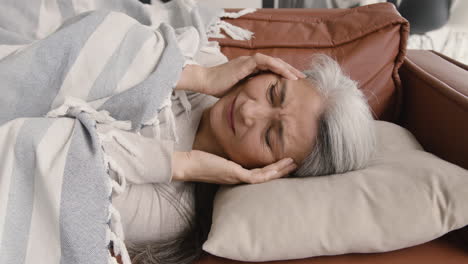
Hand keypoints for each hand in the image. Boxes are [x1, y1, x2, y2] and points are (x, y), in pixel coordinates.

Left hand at [172, 150, 296, 184]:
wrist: (186, 164)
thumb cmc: (199, 157)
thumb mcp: (218, 152)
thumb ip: (228, 149)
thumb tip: (233, 136)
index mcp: (237, 174)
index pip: (259, 172)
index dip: (273, 167)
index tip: (284, 161)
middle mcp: (239, 178)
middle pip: (266, 177)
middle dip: (282, 170)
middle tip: (296, 163)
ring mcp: (238, 178)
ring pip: (266, 177)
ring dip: (280, 170)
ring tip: (293, 163)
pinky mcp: (235, 175)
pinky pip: (257, 175)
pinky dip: (271, 171)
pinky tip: (280, 165)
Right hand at [175, 53, 305, 97]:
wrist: (204, 82)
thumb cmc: (217, 89)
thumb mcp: (237, 93)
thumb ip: (248, 94)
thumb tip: (257, 106)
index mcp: (249, 69)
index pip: (270, 69)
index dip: (282, 75)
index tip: (293, 83)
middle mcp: (250, 63)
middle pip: (274, 64)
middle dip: (289, 71)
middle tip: (302, 78)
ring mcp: (248, 61)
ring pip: (273, 61)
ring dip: (287, 68)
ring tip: (298, 77)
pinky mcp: (245, 63)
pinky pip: (265, 62)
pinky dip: (277, 67)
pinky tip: (286, 74)